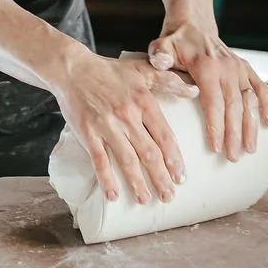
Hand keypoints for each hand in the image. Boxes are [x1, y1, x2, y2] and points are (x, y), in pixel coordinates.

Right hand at [50, 43, 197, 205]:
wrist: (72, 68)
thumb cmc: (108, 70)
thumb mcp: (141, 69)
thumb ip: (168, 80)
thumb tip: (194, 91)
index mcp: (143, 101)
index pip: (164, 135)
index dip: (174, 158)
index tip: (180, 176)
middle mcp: (127, 115)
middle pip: (148, 152)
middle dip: (160, 177)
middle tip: (169, 196)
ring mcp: (106, 126)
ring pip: (126, 160)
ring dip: (137, 183)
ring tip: (145, 199)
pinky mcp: (88, 133)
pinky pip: (99, 160)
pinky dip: (106, 179)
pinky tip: (113, 195)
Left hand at [148, 17, 267, 161]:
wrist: (193, 24)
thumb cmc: (175, 41)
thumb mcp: (162, 45)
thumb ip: (159, 55)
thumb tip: (161, 62)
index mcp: (206, 66)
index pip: (213, 101)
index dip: (216, 126)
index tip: (216, 147)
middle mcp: (227, 67)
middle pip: (234, 106)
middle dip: (234, 134)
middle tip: (232, 157)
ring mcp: (239, 68)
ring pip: (250, 100)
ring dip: (252, 126)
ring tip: (249, 149)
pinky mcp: (246, 68)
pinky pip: (261, 88)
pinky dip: (267, 105)